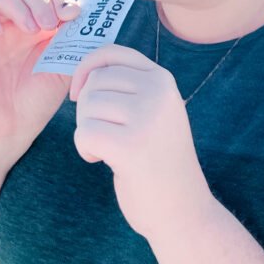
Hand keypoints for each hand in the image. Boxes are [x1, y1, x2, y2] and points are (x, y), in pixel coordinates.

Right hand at [0, 0, 80, 158]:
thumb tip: (94, 17)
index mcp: (41, 23)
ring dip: (18, 5)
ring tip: (30, 29)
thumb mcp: (66, 67)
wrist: (11, 126)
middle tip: (50, 24)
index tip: (72, 14)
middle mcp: (17, 21)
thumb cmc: (39, 99)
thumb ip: (77, 41)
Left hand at [69, 44, 216, 242]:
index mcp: (162, 79)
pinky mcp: (131, 146)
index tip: (80, 94)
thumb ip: (128, 86)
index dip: (86, 69)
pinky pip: (84, 134)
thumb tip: (82, 71)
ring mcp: (147, 118)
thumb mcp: (153, 111)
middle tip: (104, 134)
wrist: (183, 210)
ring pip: (87, 108)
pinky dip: (85, 149)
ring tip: (109, 149)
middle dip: (87, 109)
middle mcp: (158, 92)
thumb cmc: (158, 160)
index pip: (111, 53)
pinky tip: (103, 161)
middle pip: (94, 82)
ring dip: (87, 131)